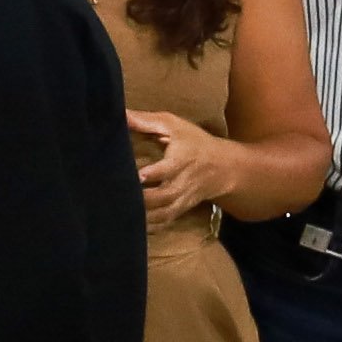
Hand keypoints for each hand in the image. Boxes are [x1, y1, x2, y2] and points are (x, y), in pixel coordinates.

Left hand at [125, 109, 247, 222]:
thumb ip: (146, 121)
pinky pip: (164, 222)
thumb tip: (120, 114)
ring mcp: (182, 199)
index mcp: (181, 160)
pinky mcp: (180, 209)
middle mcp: (182, 183)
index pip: (167, 169)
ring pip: (163, 213)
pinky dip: (149, 227)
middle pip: (163, 197)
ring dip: (143, 216)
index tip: (136, 176)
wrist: (223, 167)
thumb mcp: (173, 125)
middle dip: (142, 200)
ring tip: (120, 214)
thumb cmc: (194, 142)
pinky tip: (132, 226)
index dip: (152, 174)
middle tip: (118, 198)